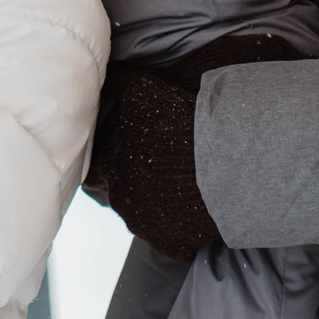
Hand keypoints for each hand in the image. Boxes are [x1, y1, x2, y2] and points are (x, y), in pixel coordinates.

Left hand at [89, 33, 311, 260]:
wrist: (226, 160)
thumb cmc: (182, 123)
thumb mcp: (147, 91)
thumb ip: (120, 84)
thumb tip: (104, 73)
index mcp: (111, 169)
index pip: (92, 171)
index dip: (106, 162)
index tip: (122, 155)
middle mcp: (122, 202)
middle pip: (118, 195)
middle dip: (130, 184)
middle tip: (154, 169)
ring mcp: (147, 227)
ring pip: (142, 217)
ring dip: (154, 205)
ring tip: (177, 187)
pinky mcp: (172, 244)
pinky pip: (169, 239)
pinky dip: (178, 227)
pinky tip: (191, 210)